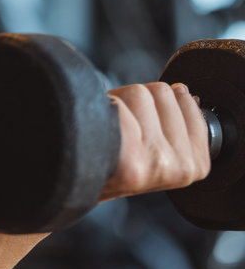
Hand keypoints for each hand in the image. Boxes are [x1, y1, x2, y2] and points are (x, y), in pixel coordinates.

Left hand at [99, 81, 210, 200]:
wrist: (76, 176)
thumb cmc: (114, 165)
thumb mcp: (157, 156)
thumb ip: (176, 129)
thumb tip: (185, 93)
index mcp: (191, 167)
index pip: (191, 107)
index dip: (165, 103)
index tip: (149, 116)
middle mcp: (175, 165)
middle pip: (163, 92)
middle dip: (139, 100)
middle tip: (123, 128)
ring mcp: (151, 156)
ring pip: (138, 92)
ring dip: (119, 101)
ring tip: (110, 128)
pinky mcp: (125, 146)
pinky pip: (116, 101)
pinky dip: (101, 105)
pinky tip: (96, 128)